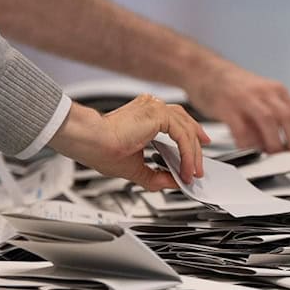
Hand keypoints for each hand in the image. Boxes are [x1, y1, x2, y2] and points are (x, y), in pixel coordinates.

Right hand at [51, 96, 209, 189]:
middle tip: (199, 168)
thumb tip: (174, 182)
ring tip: (193, 173)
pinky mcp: (158, 114)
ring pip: (187, 129)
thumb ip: (156, 176)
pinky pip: (183, 135)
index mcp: (145, 114)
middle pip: (185, 123)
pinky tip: (186, 168)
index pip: (175, 122)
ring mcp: (155, 108)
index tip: (194, 157)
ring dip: (193, 154)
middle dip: (196, 147)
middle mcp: (151, 107)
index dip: (188, 139)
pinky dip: (187, 154)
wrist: (90, 142)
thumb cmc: (101, 149)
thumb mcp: (136, 168)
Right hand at [185, 65, 289, 159]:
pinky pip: (240, 127)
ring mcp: (246, 98)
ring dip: (274, 143)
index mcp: (277, 92)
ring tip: (275, 157)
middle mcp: (265, 93)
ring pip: (268, 121)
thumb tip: (288, 147)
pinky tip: (249, 149)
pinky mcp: (226, 105)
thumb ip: (274, 120)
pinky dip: (247, 141)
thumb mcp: (261, 98)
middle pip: (289, 118)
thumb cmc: (234, 88)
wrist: (204, 69)